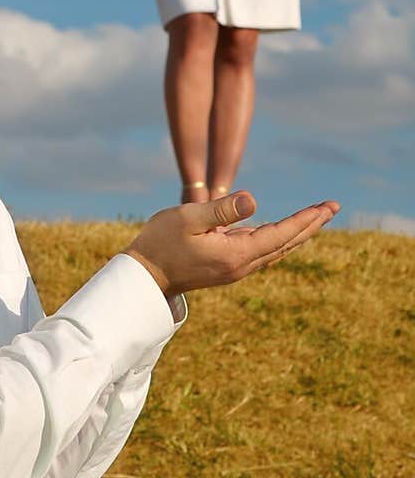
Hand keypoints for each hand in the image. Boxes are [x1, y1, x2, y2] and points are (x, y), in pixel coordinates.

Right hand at [125, 191, 338, 296]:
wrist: (144, 277)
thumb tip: (254, 200)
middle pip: (286, 243)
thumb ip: (221, 210)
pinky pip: (262, 251)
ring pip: (276, 249)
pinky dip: (279, 238)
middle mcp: (241, 266)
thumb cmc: (161, 242)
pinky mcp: (227, 267)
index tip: (327, 206)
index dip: (305, 219)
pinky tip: (283, 231)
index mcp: (236, 254)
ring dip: (298, 231)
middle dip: (310, 224)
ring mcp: (235, 269)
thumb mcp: (188, 218)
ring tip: (316, 217)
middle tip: (333, 206)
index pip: (281, 234)